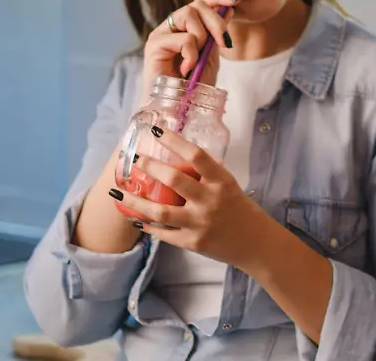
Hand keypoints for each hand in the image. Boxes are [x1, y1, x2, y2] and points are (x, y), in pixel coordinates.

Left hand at [111, 126, 270, 269]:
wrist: (256, 244)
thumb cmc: (241, 209)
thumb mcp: (229, 185)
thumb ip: (207, 173)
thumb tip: (178, 154)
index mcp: (221, 181)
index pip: (196, 155)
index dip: (175, 141)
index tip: (157, 131)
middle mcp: (210, 200)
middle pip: (174, 180)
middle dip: (150, 167)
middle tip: (135, 160)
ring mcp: (200, 223)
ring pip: (160, 211)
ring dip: (136, 201)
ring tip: (119, 192)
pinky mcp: (193, 243)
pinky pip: (163, 233)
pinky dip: (147, 225)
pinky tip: (136, 218)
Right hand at [142, 0, 238, 99]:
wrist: (175, 110)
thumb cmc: (191, 87)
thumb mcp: (211, 57)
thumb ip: (216, 34)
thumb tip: (229, 8)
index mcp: (184, 27)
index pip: (199, 1)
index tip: (235, 1)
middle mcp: (171, 27)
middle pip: (196, 5)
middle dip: (216, 22)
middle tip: (224, 44)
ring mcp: (161, 34)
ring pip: (189, 14)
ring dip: (202, 38)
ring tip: (195, 61)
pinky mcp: (154, 44)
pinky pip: (184, 38)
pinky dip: (191, 55)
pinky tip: (185, 70)